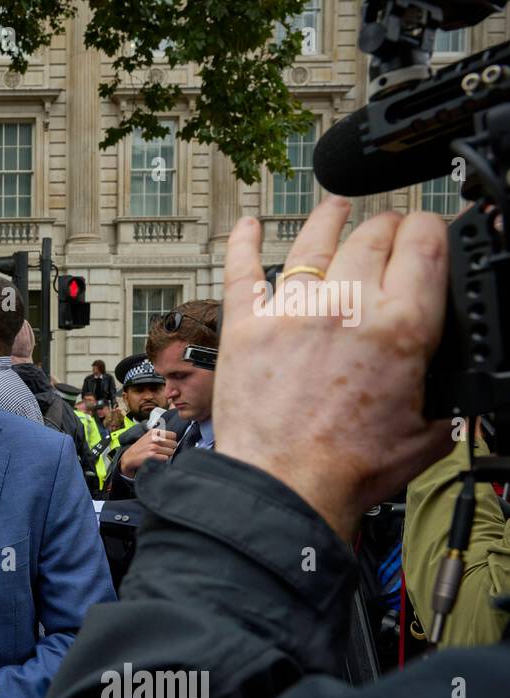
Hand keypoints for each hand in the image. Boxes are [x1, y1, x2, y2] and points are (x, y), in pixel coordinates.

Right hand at [119, 428, 177, 476]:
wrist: (129, 457)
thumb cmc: (141, 448)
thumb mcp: (149, 436)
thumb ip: (161, 435)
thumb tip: (175, 438)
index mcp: (155, 432)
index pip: (173, 435)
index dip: (171, 441)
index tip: (166, 444)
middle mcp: (154, 438)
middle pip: (174, 444)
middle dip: (170, 448)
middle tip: (162, 451)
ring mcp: (153, 447)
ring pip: (171, 452)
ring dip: (166, 455)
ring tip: (159, 455)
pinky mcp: (152, 455)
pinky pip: (166, 458)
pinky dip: (162, 460)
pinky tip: (157, 459)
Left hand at [217, 195, 450, 539]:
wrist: (284, 488)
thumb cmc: (348, 468)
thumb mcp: (428, 431)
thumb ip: (446, 395)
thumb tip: (455, 386)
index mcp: (400, 327)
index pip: (425, 244)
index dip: (431, 230)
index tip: (429, 235)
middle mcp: (346, 307)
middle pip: (374, 235)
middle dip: (388, 226)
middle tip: (389, 232)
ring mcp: (291, 311)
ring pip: (314, 241)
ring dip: (330, 219)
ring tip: (336, 209)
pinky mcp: (246, 325)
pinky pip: (242, 269)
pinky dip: (243, 243)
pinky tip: (247, 225)